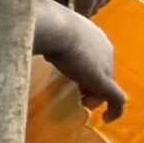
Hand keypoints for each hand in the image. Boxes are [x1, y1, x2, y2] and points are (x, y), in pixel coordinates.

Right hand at [38, 4, 126, 119]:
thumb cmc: (49, 23)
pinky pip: (116, 100)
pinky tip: (106, 119)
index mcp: (94, 35)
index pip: (95, 56)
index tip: (73, 76)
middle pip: (102, 71)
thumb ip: (50, 33)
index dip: (86, 68)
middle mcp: (105, 49)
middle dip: (91, 82)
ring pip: (107, 85)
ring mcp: (106, 66)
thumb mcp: (52, 26)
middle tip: (77, 92)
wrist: (56, 28)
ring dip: (96, 95)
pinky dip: (115, 111)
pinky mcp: (104, 81)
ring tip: (83, 103)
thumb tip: (27, 31)